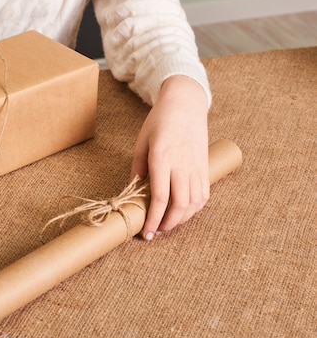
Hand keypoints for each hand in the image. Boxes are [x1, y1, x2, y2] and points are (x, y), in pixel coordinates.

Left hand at [130, 75, 209, 239]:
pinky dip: (194, 209)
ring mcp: (197, 166)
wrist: (185, 105)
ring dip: (181, 219)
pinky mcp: (205, 166)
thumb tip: (132, 193)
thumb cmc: (158, 123)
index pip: (160, 197)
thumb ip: (137, 170)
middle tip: (155, 232)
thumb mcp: (141, 144)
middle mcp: (182, 165)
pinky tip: (183, 213)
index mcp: (162, 158)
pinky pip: (204, 195)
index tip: (146, 232)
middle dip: (167, 224)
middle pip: (179, 205)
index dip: (153, 219)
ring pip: (194, 203)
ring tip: (167, 225)